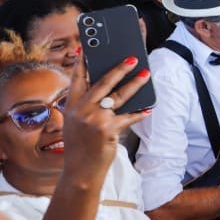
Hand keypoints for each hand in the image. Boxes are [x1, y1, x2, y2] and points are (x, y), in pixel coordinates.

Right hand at [62, 56, 151, 183]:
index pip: (77, 78)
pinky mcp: (108, 129)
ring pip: (119, 96)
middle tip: (132, 57)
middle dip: (119, 68)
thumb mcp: (74, 123)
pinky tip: (148, 109)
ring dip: (135, 84)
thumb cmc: (79, 146)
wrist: (79, 172)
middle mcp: (81, 110)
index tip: (89, 47)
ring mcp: (94, 119)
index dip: (83, 61)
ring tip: (146, 74)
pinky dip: (139, 113)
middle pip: (103, 82)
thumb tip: (105, 90)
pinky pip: (128, 117)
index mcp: (71, 106)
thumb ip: (84, 106)